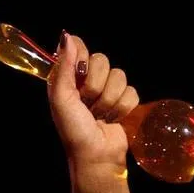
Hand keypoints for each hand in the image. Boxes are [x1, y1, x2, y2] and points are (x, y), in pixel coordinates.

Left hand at [47, 32, 138, 175]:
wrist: (96, 156)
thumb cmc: (74, 131)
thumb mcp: (62, 100)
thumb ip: (63, 69)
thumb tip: (67, 36)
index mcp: (68, 80)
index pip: (79, 48)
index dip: (82, 58)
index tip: (79, 74)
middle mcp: (87, 82)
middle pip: (102, 60)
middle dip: (95, 85)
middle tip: (88, 104)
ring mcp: (107, 92)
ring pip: (119, 75)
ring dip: (109, 100)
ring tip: (99, 116)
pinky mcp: (124, 102)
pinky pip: (132, 91)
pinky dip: (122, 108)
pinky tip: (113, 120)